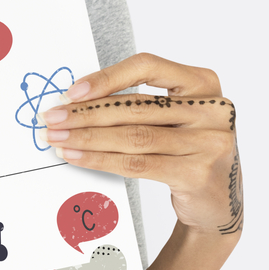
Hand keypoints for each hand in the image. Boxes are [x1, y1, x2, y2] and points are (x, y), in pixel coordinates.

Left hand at [39, 52, 242, 238]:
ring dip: (87, 138)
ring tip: (57, 139)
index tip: (72, 92)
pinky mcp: (197, 173)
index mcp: (203, 84)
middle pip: (135, 106)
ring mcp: (209, 142)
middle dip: (86, 113)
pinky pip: (138, 164)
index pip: (148, 67)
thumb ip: (139, 107)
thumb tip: (76, 104)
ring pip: (134, 136)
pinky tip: (77, 158)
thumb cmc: (186, 154)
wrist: (217, 203)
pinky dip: (101, 160)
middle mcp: (211, 109)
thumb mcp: (172, 121)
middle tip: (52, 119)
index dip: (106, 77)